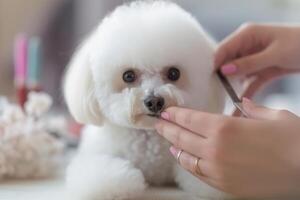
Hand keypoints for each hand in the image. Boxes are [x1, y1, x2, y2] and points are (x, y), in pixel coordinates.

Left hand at [155, 99, 299, 197]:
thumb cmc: (294, 141)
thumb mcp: (274, 116)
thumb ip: (252, 109)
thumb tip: (244, 104)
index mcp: (224, 128)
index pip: (189, 119)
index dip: (174, 114)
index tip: (165, 112)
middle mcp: (215, 149)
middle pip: (182, 137)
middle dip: (167, 128)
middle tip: (158, 123)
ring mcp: (218, 170)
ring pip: (186, 157)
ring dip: (175, 147)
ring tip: (169, 140)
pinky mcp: (225, 185)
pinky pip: (199, 173)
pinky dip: (189, 164)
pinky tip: (186, 158)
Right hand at [215, 24, 299, 97]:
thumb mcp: (274, 54)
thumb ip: (249, 63)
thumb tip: (225, 70)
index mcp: (247, 35)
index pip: (223, 49)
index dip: (214, 64)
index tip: (207, 80)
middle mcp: (247, 46)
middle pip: (227, 63)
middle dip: (221, 78)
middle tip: (212, 94)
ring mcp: (253, 59)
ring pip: (236, 75)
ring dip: (232, 88)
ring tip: (224, 102)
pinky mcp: (260, 70)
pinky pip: (248, 83)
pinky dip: (244, 94)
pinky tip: (239, 106)